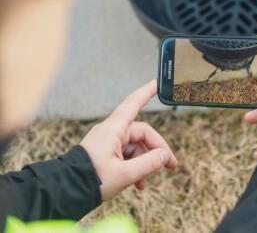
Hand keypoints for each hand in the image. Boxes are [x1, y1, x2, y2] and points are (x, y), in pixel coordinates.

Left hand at [80, 80, 177, 200]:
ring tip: (146, 181)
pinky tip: (138, 183)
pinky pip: (126, 156)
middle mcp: (111, 132)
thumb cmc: (91, 180)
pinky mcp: (105, 153)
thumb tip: (164, 155)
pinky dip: (134, 167)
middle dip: (157, 149)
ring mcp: (108, 143)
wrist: (66, 192)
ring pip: (135, 147)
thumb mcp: (124, 174)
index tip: (157, 83)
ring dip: (144, 163)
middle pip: (141, 133)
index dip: (146, 92)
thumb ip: (148, 163)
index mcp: (113, 130)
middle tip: (171, 165)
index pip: (133, 104)